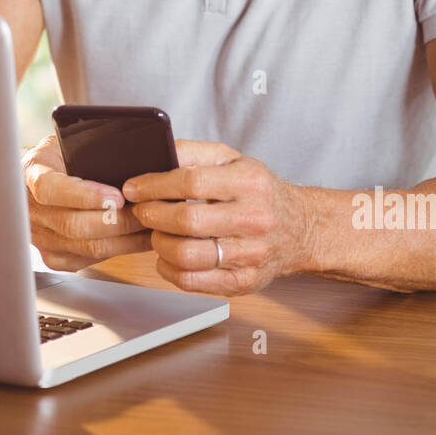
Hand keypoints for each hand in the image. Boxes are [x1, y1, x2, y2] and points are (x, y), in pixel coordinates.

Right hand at [22, 134, 152, 270]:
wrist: (36, 178)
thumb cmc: (59, 156)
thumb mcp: (68, 141)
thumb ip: (88, 147)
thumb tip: (130, 152)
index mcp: (31, 174)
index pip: (52, 189)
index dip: (85, 195)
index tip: (118, 196)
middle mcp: (31, 210)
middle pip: (74, 225)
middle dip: (118, 220)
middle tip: (147, 211)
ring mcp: (41, 237)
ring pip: (87, 247)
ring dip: (125, 239)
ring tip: (150, 225)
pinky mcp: (54, 256)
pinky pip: (90, 259)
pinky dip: (119, 250)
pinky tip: (137, 238)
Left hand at [122, 140, 313, 294]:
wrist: (301, 228)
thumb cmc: (259, 192)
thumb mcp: (233, 160)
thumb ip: (194, 152)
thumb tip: (156, 155)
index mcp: (250, 183)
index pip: (190, 182)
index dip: (154, 186)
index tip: (134, 188)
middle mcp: (254, 219)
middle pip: (186, 221)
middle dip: (152, 215)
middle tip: (142, 211)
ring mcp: (251, 254)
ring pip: (187, 255)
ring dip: (159, 244)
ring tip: (157, 233)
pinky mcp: (245, 282)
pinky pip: (193, 282)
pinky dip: (169, 269)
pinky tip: (168, 256)